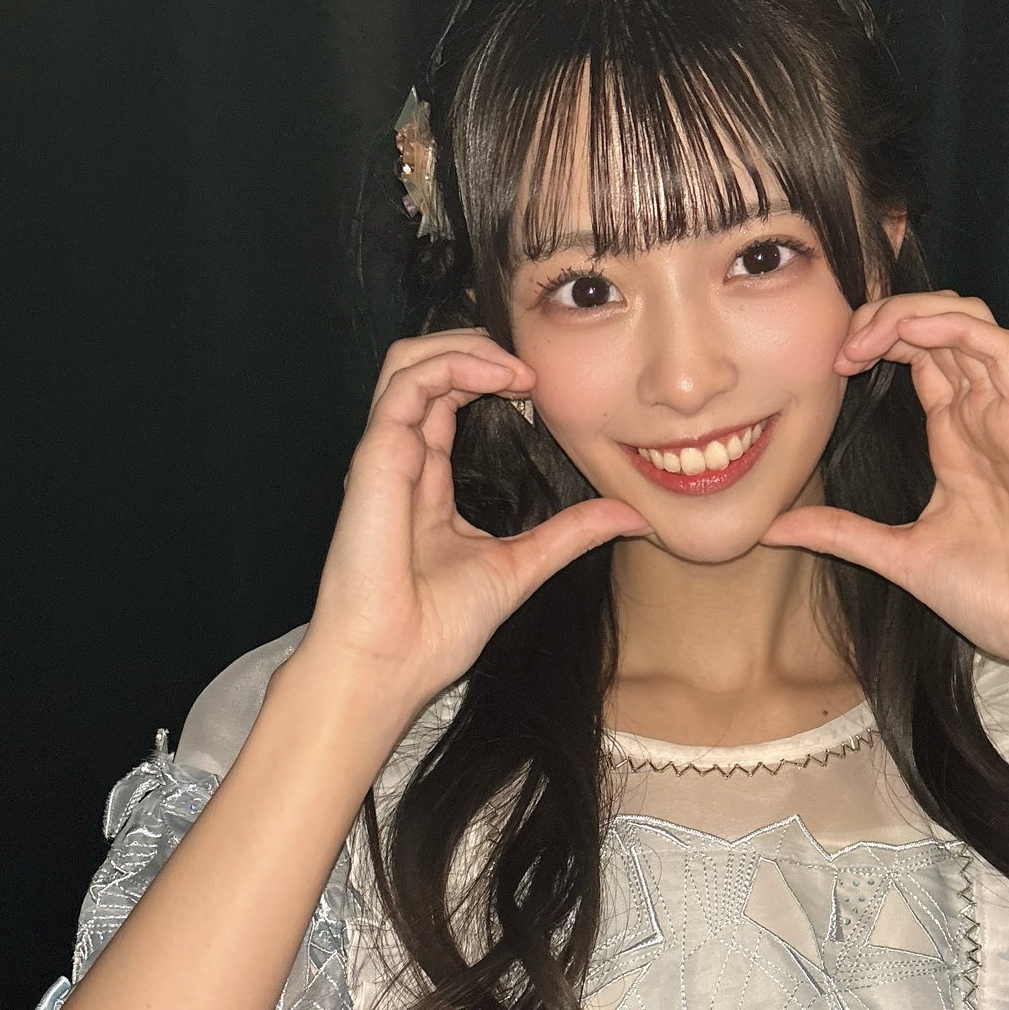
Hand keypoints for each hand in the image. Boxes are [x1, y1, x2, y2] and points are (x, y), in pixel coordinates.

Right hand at [294, 330, 647, 724]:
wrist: (392, 663)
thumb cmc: (436, 628)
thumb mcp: (524, 566)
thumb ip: (571, 533)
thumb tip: (632, 516)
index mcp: (425, 478)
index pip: (449, 396)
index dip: (492, 374)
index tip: (544, 385)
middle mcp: (402, 458)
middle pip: (427, 365)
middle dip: (480, 346)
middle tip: (537, 361)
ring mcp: (386, 454)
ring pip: (410, 360)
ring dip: (468, 346)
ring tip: (521, 366)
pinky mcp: (377, 457)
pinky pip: (409, 382)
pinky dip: (456, 365)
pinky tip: (505, 380)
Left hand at [761, 292, 1008, 683]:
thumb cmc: (999, 599)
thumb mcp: (898, 557)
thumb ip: (840, 533)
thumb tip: (771, 529)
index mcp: (957, 439)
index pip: (919, 357)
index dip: (873, 342)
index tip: (828, 366)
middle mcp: (984, 416)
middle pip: (937, 329)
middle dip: (882, 319)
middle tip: (838, 345)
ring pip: (966, 323)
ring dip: (910, 313)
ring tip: (863, 336)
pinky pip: (997, 345)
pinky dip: (951, 325)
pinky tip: (908, 331)